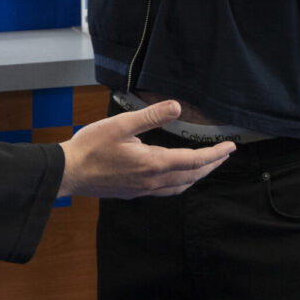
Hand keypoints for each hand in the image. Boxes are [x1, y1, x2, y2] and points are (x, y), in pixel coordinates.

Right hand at [57, 101, 234, 198]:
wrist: (69, 172)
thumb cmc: (91, 147)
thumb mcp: (121, 125)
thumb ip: (151, 116)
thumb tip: (177, 106)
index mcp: (153, 164)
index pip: (194, 161)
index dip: (215, 154)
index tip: (231, 146)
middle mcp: (152, 181)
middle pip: (191, 176)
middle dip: (211, 165)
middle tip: (225, 154)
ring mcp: (143, 190)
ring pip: (180, 186)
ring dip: (197, 176)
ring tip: (207, 165)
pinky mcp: (134, 193)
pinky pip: (167, 191)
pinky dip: (181, 182)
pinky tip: (177, 176)